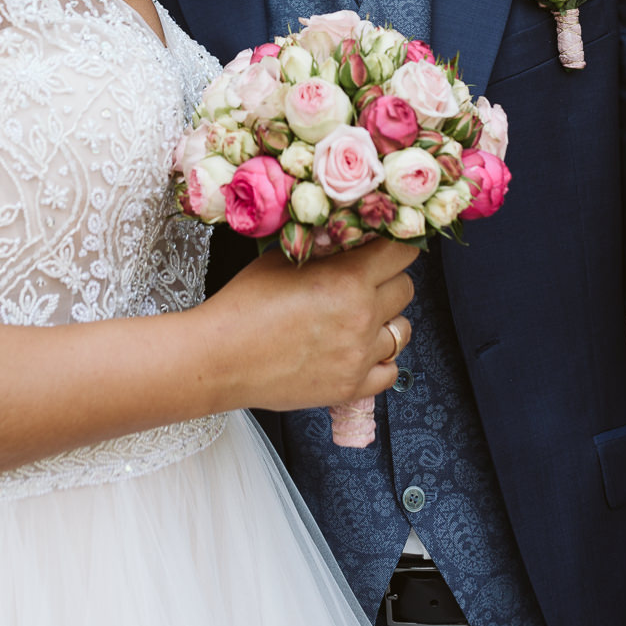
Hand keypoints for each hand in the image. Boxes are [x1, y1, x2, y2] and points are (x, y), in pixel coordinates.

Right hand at [204, 238, 416, 412]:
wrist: (220, 358)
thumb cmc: (243, 305)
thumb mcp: (282, 259)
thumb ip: (322, 249)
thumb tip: (344, 237)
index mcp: (348, 279)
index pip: (401, 253)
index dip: (394, 246)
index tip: (385, 247)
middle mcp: (362, 317)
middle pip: (406, 289)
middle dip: (389, 280)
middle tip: (367, 280)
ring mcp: (359, 356)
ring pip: (403, 331)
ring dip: (386, 320)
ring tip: (360, 318)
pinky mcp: (350, 387)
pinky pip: (391, 371)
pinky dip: (380, 360)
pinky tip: (358, 350)